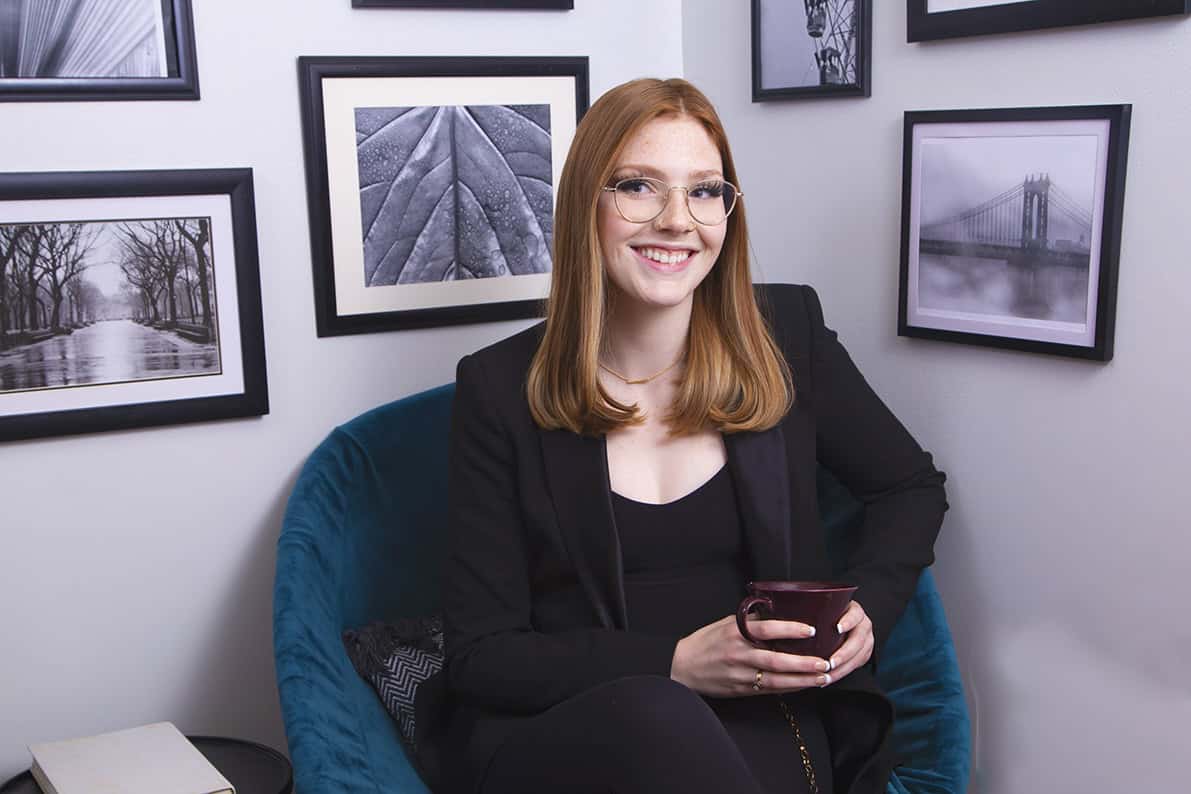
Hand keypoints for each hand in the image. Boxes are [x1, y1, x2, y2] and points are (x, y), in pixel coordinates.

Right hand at [670, 614, 831, 696]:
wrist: (682, 666)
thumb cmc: (705, 642)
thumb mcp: (725, 624)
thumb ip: (750, 621)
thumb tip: (777, 613)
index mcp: (735, 632)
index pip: (766, 629)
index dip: (790, 629)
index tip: (811, 629)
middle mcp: (739, 654)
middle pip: (776, 660)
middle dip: (803, 663)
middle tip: (825, 662)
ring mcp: (740, 674)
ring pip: (777, 680)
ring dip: (802, 680)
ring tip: (823, 677)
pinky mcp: (741, 689)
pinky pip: (770, 690)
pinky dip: (790, 688)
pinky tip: (805, 685)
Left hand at [824, 600, 873, 684]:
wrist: (842, 624)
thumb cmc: (827, 616)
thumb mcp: (826, 611)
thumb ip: (817, 612)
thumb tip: (793, 613)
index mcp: (855, 611)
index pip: (855, 615)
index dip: (848, 621)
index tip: (838, 629)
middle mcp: (863, 625)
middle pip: (858, 640)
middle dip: (844, 654)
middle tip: (829, 663)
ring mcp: (866, 640)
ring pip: (858, 657)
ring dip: (842, 669)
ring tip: (826, 676)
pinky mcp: (864, 654)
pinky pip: (855, 666)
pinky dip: (841, 673)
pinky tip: (827, 679)